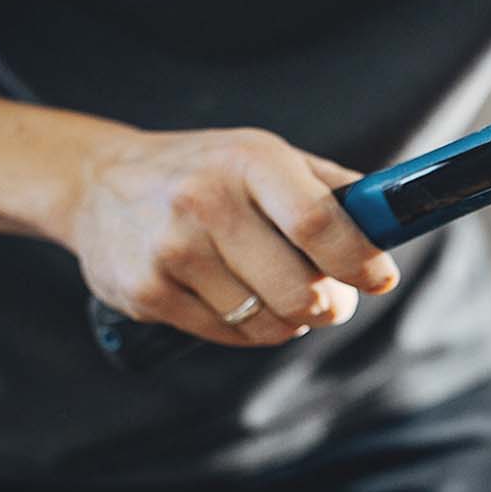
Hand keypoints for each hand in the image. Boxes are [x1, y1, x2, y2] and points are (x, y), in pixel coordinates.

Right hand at [50, 127, 399, 345]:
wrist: (96, 184)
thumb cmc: (205, 172)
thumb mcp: (264, 156)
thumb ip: (331, 189)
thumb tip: (394, 220)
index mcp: (248, 161)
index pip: (320, 223)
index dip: (360, 261)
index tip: (379, 279)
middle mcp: (205, 201)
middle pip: (300, 290)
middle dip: (330, 304)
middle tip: (331, 298)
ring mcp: (172, 250)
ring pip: (269, 321)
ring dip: (289, 318)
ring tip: (274, 291)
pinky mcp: (148, 292)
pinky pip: (230, 335)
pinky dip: (248, 328)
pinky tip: (234, 297)